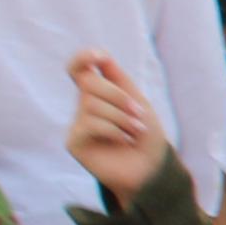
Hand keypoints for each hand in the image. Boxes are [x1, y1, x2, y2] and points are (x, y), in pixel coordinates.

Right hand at [64, 52, 167, 199]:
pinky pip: (91, 124)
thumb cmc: (145, 135)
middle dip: (118, 96)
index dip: (83, 58)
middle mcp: (84, 105)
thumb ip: (119, 80)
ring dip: (122, 117)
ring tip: (135, 131)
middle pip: (89, 83)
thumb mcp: (138, 102)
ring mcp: (77, 123)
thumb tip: (103, 55)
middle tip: (139, 114)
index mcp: (98, 93)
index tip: (101, 57)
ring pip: (92, 105)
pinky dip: (114, 130)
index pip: (78, 69)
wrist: (151, 168)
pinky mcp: (74, 141)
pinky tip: (125, 140)